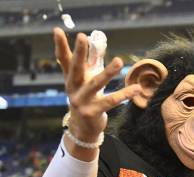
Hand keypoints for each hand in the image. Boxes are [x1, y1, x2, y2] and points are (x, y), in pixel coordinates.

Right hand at [54, 27, 140, 143]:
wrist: (82, 129)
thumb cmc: (85, 99)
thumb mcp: (83, 82)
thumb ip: (88, 63)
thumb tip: (94, 41)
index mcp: (70, 79)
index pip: (63, 60)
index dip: (60, 45)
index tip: (57, 30)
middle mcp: (73, 89)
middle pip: (76, 68)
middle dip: (79, 52)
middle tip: (82, 37)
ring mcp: (82, 101)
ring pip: (96, 84)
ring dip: (108, 72)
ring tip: (119, 60)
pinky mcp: (93, 112)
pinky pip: (111, 101)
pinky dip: (124, 94)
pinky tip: (137, 88)